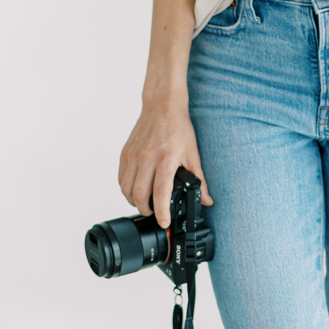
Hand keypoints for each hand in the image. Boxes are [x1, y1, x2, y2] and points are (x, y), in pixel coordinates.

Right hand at [118, 99, 211, 228]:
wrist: (162, 106)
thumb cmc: (179, 128)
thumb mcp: (193, 154)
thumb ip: (200, 180)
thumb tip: (207, 200)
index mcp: (166, 159)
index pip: (160, 193)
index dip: (161, 212)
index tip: (164, 223)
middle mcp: (146, 158)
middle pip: (139, 195)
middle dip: (146, 211)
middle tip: (154, 214)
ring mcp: (133, 156)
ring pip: (126, 189)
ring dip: (134, 202)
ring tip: (144, 204)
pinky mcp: (125, 153)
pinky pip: (121, 178)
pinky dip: (126, 189)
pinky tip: (136, 190)